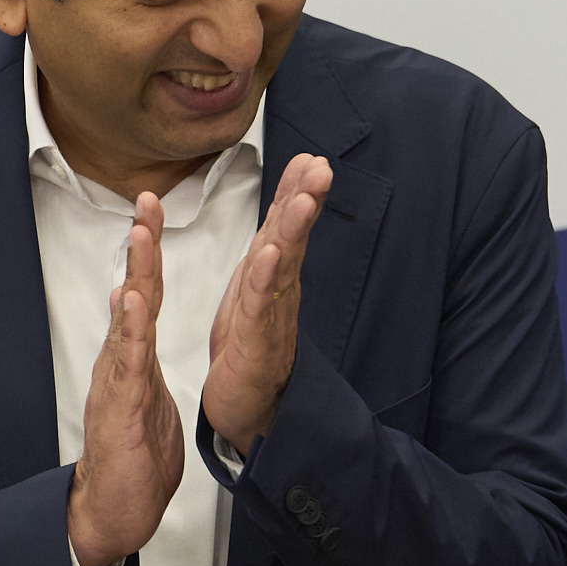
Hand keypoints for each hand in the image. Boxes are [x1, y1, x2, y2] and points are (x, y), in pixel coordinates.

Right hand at [66, 191, 182, 565]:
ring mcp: (117, 385)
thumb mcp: (141, 393)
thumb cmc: (132, 458)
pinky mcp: (120, 411)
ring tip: (139, 237)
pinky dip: (131, 332)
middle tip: (145, 202)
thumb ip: (134, 350)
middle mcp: (119, 363)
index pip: (143, 296)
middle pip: (133, 295)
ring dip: (135, 276)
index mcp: (130, 359)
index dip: (149, 253)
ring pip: (127, 322)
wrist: (114, 509)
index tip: (153, 210)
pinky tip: (134, 303)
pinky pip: (127, 366)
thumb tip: (129, 307)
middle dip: (140, 247)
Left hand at [199, 153, 333, 447]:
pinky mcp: (256, 344)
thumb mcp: (255, 287)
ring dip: (292, 231)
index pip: (285, 225)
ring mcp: (272, 317)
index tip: (309, 157)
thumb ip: (268, 249)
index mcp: (272, 274)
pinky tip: (270, 254)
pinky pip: (260, 307)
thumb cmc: (249, 345)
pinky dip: (264, 280)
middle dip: (305, 201)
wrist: (246, 408)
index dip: (296, 191)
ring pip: (283, 267)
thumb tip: (283, 210)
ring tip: (302, 199)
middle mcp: (279, 291)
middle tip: (320, 168)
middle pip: (293, 239)